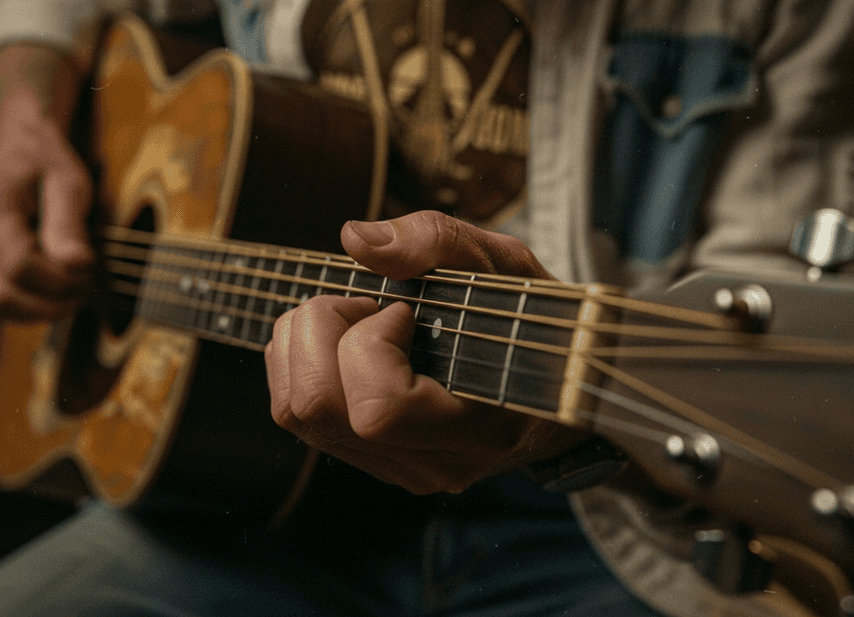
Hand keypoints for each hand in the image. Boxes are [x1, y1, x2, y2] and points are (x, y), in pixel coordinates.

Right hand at [0, 44, 93, 319]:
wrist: (20, 144)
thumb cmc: (48, 162)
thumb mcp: (70, 183)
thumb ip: (69, 225)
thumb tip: (75, 266)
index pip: (19, 266)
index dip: (59, 280)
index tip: (89, 270)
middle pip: (1, 295)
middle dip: (49, 303)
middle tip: (84, 289)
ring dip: (35, 311)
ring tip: (69, 292)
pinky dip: (21, 307)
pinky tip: (50, 292)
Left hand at [265, 210, 587, 493]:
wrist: (560, 382)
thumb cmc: (533, 318)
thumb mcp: (505, 265)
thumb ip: (436, 243)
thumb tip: (355, 240)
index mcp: (481, 428)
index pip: (379, 410)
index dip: (371, 342)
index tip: (405, 308)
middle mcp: (434, 463)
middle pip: (316, 407)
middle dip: (319, 328)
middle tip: (365, 303)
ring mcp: (399, 469)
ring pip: (293, 412)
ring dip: (301, 342)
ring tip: (353, 317)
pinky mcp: (372, 462)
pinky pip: (296, 415)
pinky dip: (300, 361)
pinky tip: (344, 340)